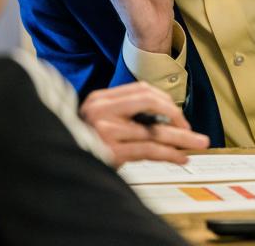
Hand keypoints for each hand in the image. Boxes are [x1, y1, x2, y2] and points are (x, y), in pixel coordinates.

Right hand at [79, 82, 209, 166]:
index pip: (142, 90)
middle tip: (193, 131)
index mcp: (100, 99)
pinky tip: (180, 158)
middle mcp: (101, 111)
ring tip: (198, 144)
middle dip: (177, 117)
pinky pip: (149, 150)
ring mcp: (105, 131)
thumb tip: (165, 121)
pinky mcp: (111, 152)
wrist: (57, 164)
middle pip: (150, 104)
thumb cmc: (83, 144)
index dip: (165, 102)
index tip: (178, 116)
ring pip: (154, 131)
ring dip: (181, 139)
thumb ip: (124, 115)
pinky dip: (169, 154)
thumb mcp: (99, 121)